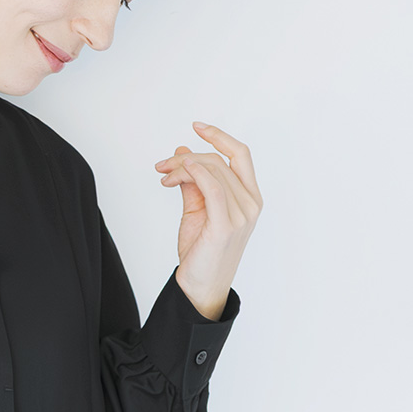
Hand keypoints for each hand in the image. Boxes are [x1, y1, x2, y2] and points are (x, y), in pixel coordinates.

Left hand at [154, 122, 261, 318]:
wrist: (199, 285)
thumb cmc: (201, 251)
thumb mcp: (197, 209)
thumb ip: (193, 182)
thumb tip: (183, 152)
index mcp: (249, 197)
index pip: (240, 154)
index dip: (220, 136)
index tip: (197, 126)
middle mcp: (250, 203)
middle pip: (218, 161)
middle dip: (186, 158)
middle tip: (161, 165)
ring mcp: (242, 215)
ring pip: (211, 171)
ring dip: (181, 168)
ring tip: (163, 176)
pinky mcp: (226, 226)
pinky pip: (212, 187)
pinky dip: (194, 173)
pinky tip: (177, 174)